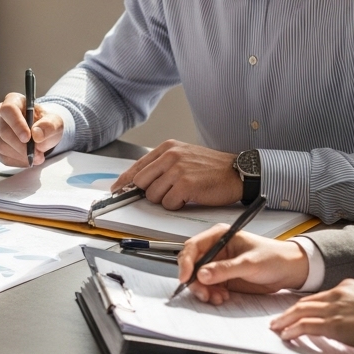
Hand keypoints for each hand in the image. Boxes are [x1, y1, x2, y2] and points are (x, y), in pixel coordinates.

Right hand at [0, 93, 62, 166]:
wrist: (41, 131)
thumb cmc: (45, 123)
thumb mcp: (55, 122)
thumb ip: (49, 126)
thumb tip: (37, 134)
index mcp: (14, 100)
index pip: (9, 110)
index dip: (17, 124)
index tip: (28, 138)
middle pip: (4, 131)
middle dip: (22, 147)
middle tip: (38, 155)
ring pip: (1, 146)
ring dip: (20, 156)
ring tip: (36, 158)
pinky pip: (0, 156)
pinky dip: (15, 161)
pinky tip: (26, 160)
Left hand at [112, 139, 242, 208]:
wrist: (237, 172)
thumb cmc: (211, 167)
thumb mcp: (184, 156)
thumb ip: (161, 165)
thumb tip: (138, 181)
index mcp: (167, 148)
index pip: (136, 167)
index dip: (124, 182)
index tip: (117, 190)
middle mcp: (170, 156)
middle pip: (141, 183)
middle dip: (150, 193)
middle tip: (167, 193)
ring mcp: (177, 170)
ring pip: (153, 195)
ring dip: (165, 200)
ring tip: (182, 193)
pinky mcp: (185, 185)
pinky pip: (168, 204)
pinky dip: (177, 205)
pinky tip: (188, 198)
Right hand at [175, 224, 309, 303]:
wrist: (290, 271)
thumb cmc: (275, 257)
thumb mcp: (249, 263)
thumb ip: (225, 269)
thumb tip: (202, 274)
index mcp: (220, 236)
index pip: (193, 247)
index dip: (186, 262)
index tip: (186, 277)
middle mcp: (216, 249)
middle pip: (192, 264)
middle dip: (194, 281)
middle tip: (203, 293)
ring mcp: (219, 264)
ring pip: (198, 279)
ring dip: (204, 290)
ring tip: (217, 298)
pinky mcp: (223, 278)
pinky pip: (208, 287)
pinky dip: (211, 294)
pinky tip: (222, 297)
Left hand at [269, 279, 353, 352]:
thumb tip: (349, 318)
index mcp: (349, 287)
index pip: (319, 296)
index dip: (304, 305)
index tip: (296, 310)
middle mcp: (339, 294)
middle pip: (306, 302)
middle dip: (290, 312)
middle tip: (279, 319)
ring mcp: (335, 309)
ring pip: (301, 312)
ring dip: (286, 321)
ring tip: (277, 327)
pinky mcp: (334, 324)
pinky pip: (306, 326)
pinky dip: (293, 330)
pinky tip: (287, 334)